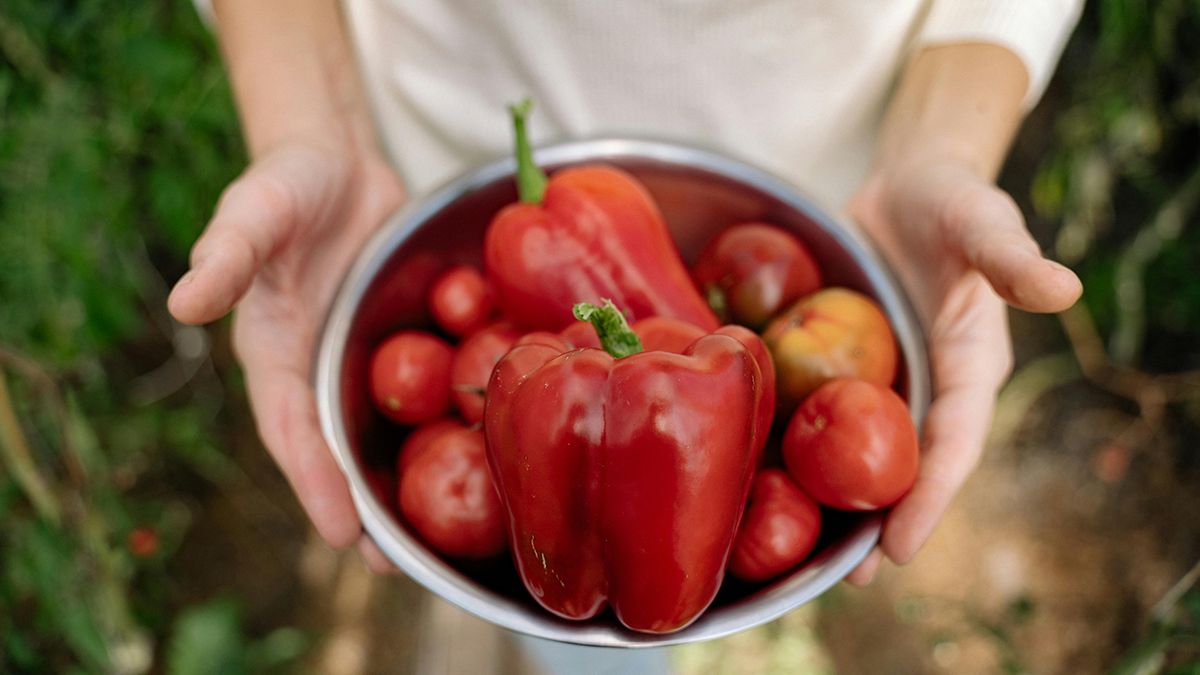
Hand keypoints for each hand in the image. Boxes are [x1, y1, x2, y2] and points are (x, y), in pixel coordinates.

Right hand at [168, 136, 404, 565]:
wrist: (336, 160)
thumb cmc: (286, 181)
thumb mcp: (254, 209)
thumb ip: (226, 253)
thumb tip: (184, 302)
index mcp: (273, 350)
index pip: (290, 428)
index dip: (313, 481)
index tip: (340, 532)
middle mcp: (313, 368)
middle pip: (334, 450)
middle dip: (359, 509)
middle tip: (394, 566)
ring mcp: (355, 359)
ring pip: (375, 432)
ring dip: (398, 484)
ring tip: (435, 539)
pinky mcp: (393, 342)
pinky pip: (417, 390)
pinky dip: (436, 425)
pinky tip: (475, 454)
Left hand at [842, 160, 1081, 583]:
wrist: (909, 183)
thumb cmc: (953, 200)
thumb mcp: (983, 221)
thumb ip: (1012, 258)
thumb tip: (1065, 288)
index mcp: (970, 365)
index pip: (953, 442)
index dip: (930, 495)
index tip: (903, 546)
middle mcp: (929, 383)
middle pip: (907, 463)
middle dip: (882, 521)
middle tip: (851, 577)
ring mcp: (886, 375)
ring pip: (864, 447)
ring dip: (840, 498)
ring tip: (808, 551)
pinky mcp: (847, 361)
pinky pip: (826, 408)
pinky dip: (803, 442)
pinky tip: (767, 471)